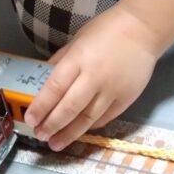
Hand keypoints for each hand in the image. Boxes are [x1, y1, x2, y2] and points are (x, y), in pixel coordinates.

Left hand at [24, 5, 159, 150]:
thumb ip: (62, 60)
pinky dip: (89, 126)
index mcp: (79, 59)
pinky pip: (104, 118)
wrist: (143, 29)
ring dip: (69, 133)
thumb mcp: (78, 39)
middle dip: (52, 124)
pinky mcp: (126, 99)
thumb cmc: (107, 29)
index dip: (41, 106)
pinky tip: (78, 132)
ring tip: (55, 143)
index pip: (55, 87)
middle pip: (70, 108)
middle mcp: (94, 77)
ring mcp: (112, 91)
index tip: (30, 119)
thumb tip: (44, 79)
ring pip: (87, 118)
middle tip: (40, 135)